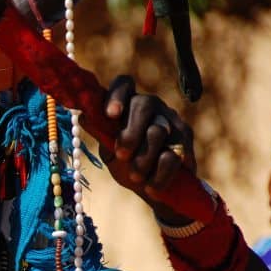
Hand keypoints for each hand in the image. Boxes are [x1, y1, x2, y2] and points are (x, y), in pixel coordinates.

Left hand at [99, 75, 196, 224]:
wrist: (153, 186)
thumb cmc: (125, 162)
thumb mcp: (109, 150)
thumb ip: (102, 133)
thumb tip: (84, 116)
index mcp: (127, 103)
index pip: (124, 83)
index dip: (117, 95)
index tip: (110, 115)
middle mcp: (150, 105)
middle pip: (143, 105)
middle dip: (130, 133)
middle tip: (122, 156)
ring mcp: (170, 119)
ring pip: (158, 131)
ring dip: (144, 159)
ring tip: (136, 178)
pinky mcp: (186, 138)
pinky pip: (174, 154)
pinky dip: (161, 174)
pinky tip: (152, 187)